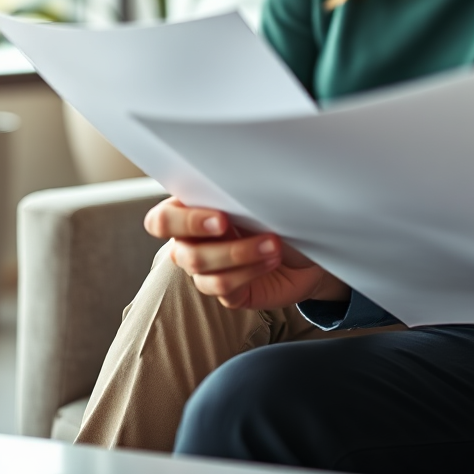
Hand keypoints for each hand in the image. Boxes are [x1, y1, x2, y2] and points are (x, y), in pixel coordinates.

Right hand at [144, 197, 349, 310]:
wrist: (311, 245)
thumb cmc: (280, 213)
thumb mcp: (259, 197)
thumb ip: (235, 192)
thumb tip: (229, 181)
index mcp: (193, 212)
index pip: (161, 220)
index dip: (181, 221)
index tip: (218, 216)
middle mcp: (194, 243)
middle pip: (179, 249)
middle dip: (208, 237)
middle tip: (231, 225)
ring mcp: (209, 270)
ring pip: (203, 269)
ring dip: (240, 253)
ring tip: (272, 244)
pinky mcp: (229, 292)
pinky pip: (223, 287)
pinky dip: (249, 271)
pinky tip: (270, 259)